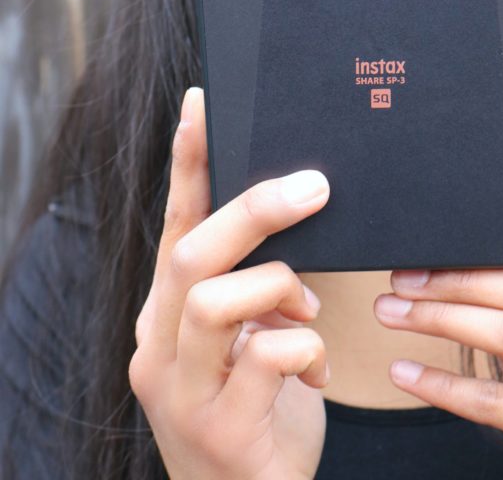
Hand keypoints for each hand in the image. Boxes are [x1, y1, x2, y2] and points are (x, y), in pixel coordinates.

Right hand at [129, 88, 330, 479]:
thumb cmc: (260, 408)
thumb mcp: (251, 338)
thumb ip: (260, 286)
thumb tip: (301, 212)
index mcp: (167, 315)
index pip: (175, 224)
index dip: (189, 162)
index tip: (203, 102)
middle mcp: (159, 347)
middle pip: (191, 254)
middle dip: (253, 211)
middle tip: (314, 186)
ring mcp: (182, 392)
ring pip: (215, 300)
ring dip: (280, 288)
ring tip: (309, 309)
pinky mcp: (220, 429)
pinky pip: (269, 357)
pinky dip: (307, 348)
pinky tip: (315, 369)